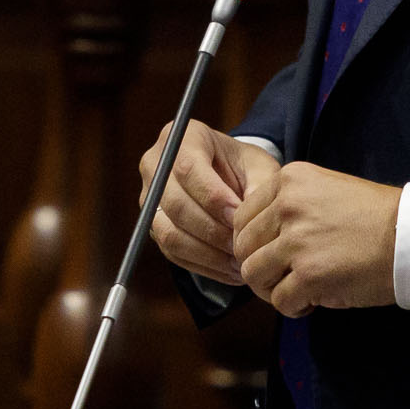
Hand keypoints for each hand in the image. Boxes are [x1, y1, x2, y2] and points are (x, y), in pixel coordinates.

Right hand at [139, 122, 280, 286]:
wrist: (228, 178)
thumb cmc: (245, 168)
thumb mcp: (260, 167)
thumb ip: (260, 186)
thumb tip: (249, 217)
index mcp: (183, 137)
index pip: (188, 168)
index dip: (212, 197)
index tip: (238, 217)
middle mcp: (156, 165)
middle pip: (174, 204)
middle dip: (211, 230)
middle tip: (242, 246)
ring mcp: (149, 197)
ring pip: (169, 233)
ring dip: (207, 253)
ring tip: (239, 263)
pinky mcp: (153, 226)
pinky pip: (172, 252)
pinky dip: (202, 265)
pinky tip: (230, 271)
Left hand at [236, 164, 399, 315]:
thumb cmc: (376, 217)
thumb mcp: (326, 191)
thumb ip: (290, 207)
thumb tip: (259, 242)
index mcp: (290, 180)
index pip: (242, 217)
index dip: (253, 243)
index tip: (275, 255)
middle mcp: (287, 205)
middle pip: (243, 248)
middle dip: (261, 268)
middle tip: (285, 278)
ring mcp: (297, 241)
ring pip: (253, 275)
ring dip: (272, 289)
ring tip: (298, 291)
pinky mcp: (309, 275)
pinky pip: (279, 301)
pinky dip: (294, 308)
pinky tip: (314, 302)